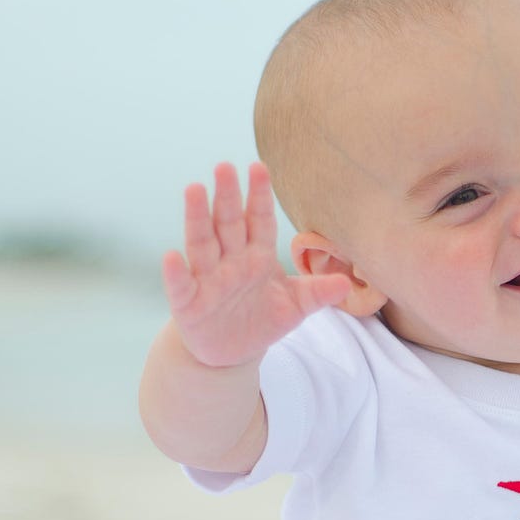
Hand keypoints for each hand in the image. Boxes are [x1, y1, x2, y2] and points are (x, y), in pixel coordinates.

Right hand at [162, 162, 352, 367]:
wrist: (231, 352)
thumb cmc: (262, 320)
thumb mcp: (295, 307)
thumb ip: (318, 292)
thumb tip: (347, 284)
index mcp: (257, 256)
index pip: (259, 221)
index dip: (259, 196)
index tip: (260, 167)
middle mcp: (230, 261)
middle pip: (228, 224)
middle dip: (227, 197)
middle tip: (225, 166)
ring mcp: (207, 279)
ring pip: (201, 244)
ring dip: (197, 218)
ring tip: (194, 189)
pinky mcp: (189, 303)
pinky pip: (181, 285)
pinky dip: (176, 272)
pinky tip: (172, 255)